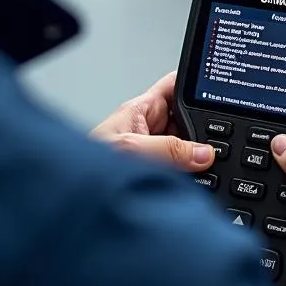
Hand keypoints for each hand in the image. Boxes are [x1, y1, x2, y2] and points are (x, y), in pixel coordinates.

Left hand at [91, 72, 214, 172]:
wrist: (64, 202)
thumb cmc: (81, 166)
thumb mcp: (130, 150)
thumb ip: (168, 149)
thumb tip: (203, 152)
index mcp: (139, 111)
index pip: (175, 86)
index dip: (197, 83)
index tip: (221, 84)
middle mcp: (146, 130)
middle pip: (188, 121)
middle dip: (204, 129)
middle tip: (218, 141)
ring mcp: (150, 153)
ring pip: (185, 149)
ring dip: (196, 156)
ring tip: (206, 165)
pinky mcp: (152, 175)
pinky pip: (181, 172)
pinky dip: (191, 178)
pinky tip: (196, 184)